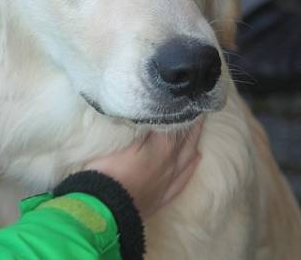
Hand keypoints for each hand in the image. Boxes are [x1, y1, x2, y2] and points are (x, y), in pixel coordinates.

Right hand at [84, 120, 203, 216]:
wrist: (105, 207)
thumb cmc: (108, 170)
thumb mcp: (121, 141)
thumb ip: (139, 127)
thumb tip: (151, 110)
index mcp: (161, 146)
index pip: (175, 123)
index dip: (180, 109)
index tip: (186, 97)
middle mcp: (170, 162)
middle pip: (186, 139)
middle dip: (192, 123)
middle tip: (197, 108)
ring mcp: (168, 180)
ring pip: (187, 157)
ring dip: (194, 141)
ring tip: (199, 129)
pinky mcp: (162, 195)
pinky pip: (183, 178)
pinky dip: (191, 166)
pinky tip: (196, 159)